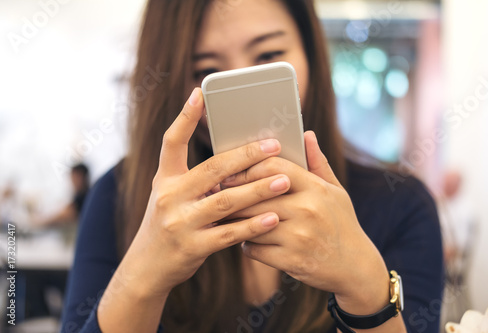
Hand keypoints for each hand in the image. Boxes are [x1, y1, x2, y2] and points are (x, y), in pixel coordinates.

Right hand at [119, 88, 291, 297]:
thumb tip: (235, 161)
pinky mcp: (192, 247)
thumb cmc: (168, 224)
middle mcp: (169, 196)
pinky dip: (253, 226)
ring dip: (258, 190)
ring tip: (284, 181)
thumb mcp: (171, 197)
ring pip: (226, 200)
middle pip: (212, 168)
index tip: (199, 93)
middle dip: (246, 155)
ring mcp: (180, 222)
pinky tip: (273, 218)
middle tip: (274, 146)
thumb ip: (195, 179)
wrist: (146, 267)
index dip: (185, 117)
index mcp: (165, 179)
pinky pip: (229, 233)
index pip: (172, 142)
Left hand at [221, 131, 389, 313]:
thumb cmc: (342, 224)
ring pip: (251, 223)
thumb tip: (306, 134)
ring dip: (237, 221)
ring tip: (230, 217)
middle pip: (256, 195)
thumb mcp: (336, 191)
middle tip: (219, 194)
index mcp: (316, 188)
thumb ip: (318, 163)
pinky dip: (247, 244)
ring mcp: (298, 237)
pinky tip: (248, 240)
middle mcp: (307, 210)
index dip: (248, 167)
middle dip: (234, 195)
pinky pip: (254, 249)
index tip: (233, 172)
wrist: (356, 268)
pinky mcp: (290, 260)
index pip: (273, 167)